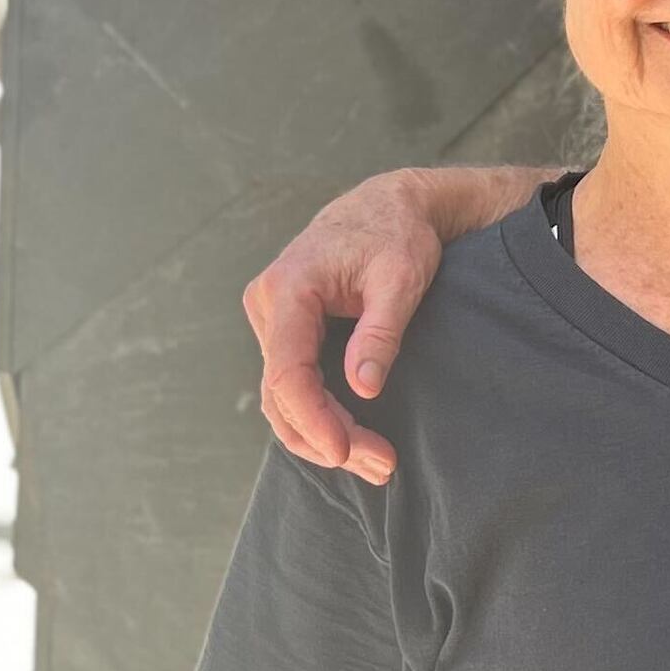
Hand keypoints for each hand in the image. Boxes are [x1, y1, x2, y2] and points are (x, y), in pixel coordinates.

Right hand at [243, 170, 518, 482]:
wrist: (390, 205)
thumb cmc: (398, 233)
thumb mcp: (401, 279)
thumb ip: (381, 332)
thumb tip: (363, 390)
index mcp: (290, 288)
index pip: (287, 371)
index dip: (313, 419)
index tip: (347, 451)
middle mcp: (268, 304)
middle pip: (281, 393)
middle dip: (325, 438)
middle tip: (381, 465)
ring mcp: (272, 318)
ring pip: (282, 395)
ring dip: (321, 435)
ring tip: (375, 462)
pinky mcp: (286, 329)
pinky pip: (291, 382)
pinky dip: (317, 415)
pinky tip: (352, 440)